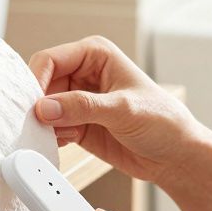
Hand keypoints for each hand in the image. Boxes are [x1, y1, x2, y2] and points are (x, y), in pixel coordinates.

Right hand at [28, 35, 209, 185]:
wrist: (176, 156)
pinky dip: (50, 137)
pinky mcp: (76, 123)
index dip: (37, 81)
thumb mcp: (123, 110)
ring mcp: (78, 99)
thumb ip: (82, 107)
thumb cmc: (163, 122)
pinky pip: (50, 128)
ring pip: (42, 108)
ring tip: (61, 137)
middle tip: (40, 127)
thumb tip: (44, 108)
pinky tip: (66, 144)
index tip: (35, 107)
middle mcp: (83, 73)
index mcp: (95, 54)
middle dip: (38, 106)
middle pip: (41, 84)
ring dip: (44, 124)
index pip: (50, 59)